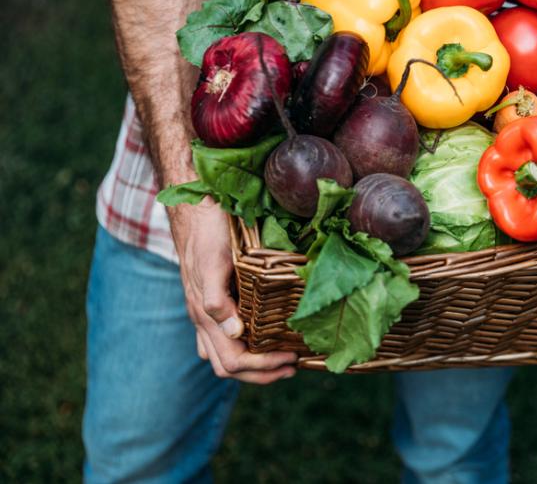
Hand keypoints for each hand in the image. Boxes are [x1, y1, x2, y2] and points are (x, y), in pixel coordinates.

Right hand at [171, 198, 298, 382]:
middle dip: (262, 374)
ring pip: (223, 357)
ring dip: (255, 366)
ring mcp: (204, 314)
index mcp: (204, 317)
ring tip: (284, 360)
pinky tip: (264, 340)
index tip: (291, 358)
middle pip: (227, 367)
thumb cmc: (208, 235)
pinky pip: (223, 339)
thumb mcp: (214, 264)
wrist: (196, 211)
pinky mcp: (212, 303)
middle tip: (293, 366)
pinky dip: (247, 349)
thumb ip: (217, 301)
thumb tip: (235, 333)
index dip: (262, 367)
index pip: (232, 361)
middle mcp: (203, 321)